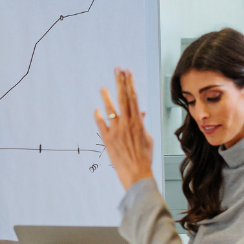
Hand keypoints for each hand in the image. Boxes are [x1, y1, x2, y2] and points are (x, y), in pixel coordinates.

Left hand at [94, 68, 154, 189]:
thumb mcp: (147, 138)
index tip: (128, 72)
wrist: (137, 174)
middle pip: (123, 98)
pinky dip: (98, 116)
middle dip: (120, 82)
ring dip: (106, 97)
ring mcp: (116, 131)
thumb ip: (143, 124)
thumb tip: (142, 113)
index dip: (130, 83)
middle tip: (118, 69)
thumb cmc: (144, 157)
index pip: (134, 97)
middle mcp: (127, 124)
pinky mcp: (107, 139)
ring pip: (111, 109)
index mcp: (138, 122)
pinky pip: (101, 124)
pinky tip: (96, 110)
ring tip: (103, 87)